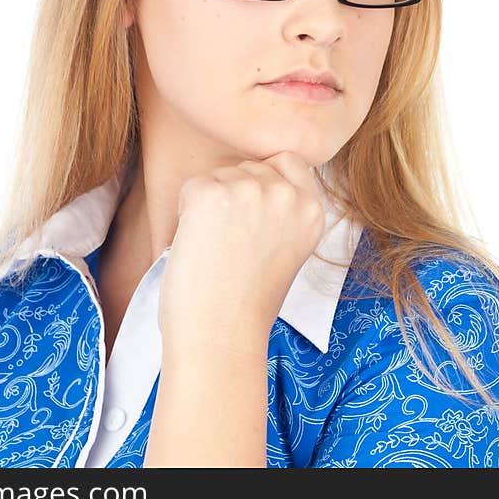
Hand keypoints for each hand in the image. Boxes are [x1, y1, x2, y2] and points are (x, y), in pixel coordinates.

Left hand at [157, 151, 325, 355]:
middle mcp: (287, 195)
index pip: (288, 161)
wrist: (220, 337)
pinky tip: (198, 246)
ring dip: (210, 205)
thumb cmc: (246, 303)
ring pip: (220, 175)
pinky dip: (186, 214)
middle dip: (234, 194)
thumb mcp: (287, 250)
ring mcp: (250, 191)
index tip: (253, 216)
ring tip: (217, 250)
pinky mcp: (212, 195)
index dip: (264, 181)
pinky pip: (192, 186)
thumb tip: (255, 181)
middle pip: (249, 167)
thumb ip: (282, 212)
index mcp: (313, 211)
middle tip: (231, 244)